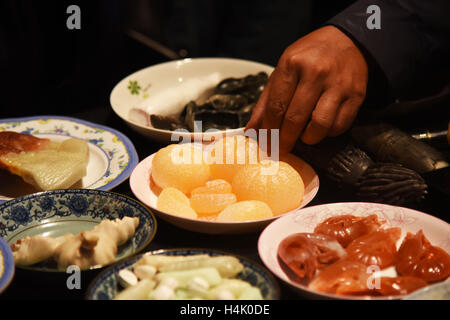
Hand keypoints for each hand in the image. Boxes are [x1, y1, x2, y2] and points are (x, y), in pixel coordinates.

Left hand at [246, 26, 367, 153]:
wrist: (348, 40)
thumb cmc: (309, 57)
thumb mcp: (283, 70)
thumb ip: (266, 101)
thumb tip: (251, 131)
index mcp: (292, 64)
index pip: (276, 106)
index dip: (269, 130)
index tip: (266, 144)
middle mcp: (316, 73)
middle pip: (295, 119)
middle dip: (284, 141)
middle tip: (280, 150)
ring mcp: (338, 84)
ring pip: (319, 126)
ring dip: (308, 138)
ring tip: (303, 136)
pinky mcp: (356, 95)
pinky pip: (339, 126)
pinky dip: (327, 133)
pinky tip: (321, 127)